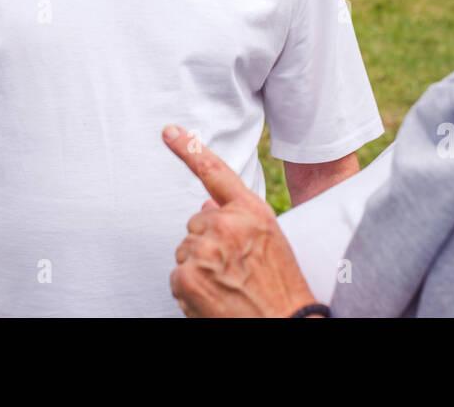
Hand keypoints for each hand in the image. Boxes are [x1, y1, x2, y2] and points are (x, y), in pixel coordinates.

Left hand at [162, 124, 318, 317]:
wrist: (285, 323)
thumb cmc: (281, 286)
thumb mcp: (269, 241)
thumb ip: (239, 218)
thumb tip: (205, 204)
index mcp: (251, 211)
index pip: (216, 172)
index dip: (189, 149)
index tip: (168, 130)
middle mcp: (227, 224)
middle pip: (195, 222)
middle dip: (206, 242)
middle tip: (233, 270)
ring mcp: (205, 249)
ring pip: (185, 250)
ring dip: (198, 267)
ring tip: (228, 286)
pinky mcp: (188, 276)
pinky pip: (177, 276)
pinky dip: (189, 290)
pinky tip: (215, 299)